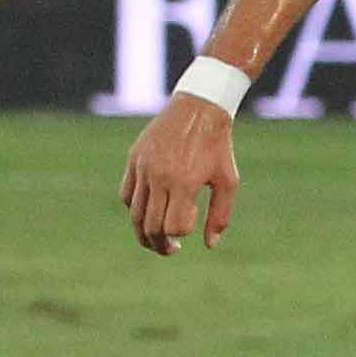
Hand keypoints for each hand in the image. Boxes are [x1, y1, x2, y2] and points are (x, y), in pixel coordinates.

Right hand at [120, 95, 241, 254]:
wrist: (199, 107)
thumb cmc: (218, 146)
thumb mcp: (228, 181)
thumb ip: (220, 215)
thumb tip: (210, 245)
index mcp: (183, 183)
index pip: (172, 227)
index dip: (179, 235)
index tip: (188, 229)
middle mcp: (159, 176)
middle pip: (150, 226)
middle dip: (158, 244)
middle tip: (170, 249)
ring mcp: (143, 167)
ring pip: (134, 213)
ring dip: (143, 232)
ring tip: (155, 239)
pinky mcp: (134, 158)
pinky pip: (127, 194)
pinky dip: (134, 209)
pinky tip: (148, 212)